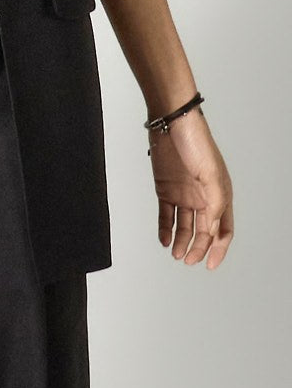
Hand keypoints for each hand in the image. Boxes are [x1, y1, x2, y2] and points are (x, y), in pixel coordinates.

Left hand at [148, 108, 233, 269]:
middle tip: (189, 261)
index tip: (210, 264)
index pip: (222, 230)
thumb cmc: (196, 143)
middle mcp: (203, 197)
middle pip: (203, 231)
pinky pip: (166, 215)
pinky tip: (165, 240)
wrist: (171, 123)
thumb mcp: (211, 176)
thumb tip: (212, 230)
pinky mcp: (165, 189)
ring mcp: (184, 194)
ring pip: (185, 226)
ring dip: (182, 242)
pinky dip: (166, 229)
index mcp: (220, 195)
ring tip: (176, 255)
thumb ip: (213, 205)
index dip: (218, 248)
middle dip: (197, 248)